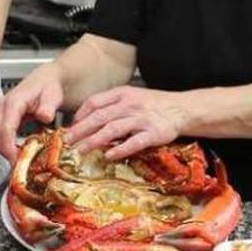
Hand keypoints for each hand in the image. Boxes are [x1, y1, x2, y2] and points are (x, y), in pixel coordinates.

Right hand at [0, 66, 63, 162]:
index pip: (6, 128)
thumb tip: (44, 116)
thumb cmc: (49, 86)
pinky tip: (21, 151)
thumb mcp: (53, 94)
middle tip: (22, 166)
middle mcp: (2, 107)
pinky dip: (8, 146)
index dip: (9, 147)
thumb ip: (49, 105)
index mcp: (13, 101)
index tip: (18, 161)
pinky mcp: (2, 119)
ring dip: (6, 151)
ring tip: (24, 160)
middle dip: (6, 153)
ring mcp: (0, 113)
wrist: (46, 79)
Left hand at [65, 86, 187, 160]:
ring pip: (112, 129)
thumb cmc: (154, 104)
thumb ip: (112, 104)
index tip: (70, 125)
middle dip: (81, 130)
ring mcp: (142, 119)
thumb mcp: (132, 96)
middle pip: (99, 117)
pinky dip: (120, 149)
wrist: (183, 108)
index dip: (80, 114)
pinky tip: (108, 156)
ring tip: (81, 149)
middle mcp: (130, 105)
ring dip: (94, 140)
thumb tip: (88, 118)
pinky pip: (133, 142)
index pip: (95, 102)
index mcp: (123, 94)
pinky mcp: (153, 133)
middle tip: (68, 141)